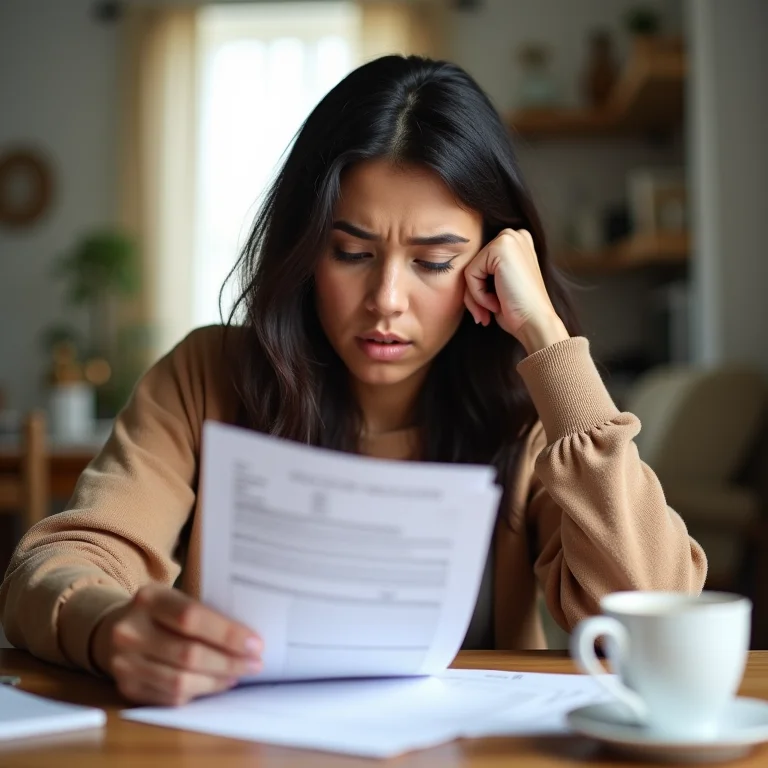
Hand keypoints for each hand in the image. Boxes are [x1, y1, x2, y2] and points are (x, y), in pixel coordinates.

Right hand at [90, 585, 262, 705]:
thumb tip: (248, 637)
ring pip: (180, 681)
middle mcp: (131, 631)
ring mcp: (125, 663)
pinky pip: (170, 697)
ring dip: (216, 681)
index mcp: (149, 599)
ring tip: (238, 674)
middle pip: (188, 654)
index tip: (255, 643)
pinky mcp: (127, 688)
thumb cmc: (160, 612)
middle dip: (228, 662)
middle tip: (255, 663)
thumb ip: (204, 612)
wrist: (114, 629)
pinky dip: (199, 692)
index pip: (192, 618)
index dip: (227, 634)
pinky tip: (216, 683)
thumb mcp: (175, 598)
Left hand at [464, 229, 568, 354]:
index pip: (479, 265)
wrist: (536, 323)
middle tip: (490, 311)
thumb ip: (483, 273)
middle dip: (475, 294)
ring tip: (495, 307)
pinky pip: (470, 274)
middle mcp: (513, 235)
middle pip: (473, 266)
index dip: (480, 290)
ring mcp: (508, 238)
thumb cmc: (518, 311)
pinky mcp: (500, 247)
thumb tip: (457, 273)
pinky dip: (478, 294)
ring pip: (469, 270)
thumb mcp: (498, 286)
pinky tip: (497, 303)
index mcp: (515, 243)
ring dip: (476, 296)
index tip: (494, 307)